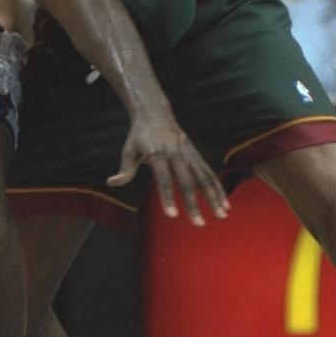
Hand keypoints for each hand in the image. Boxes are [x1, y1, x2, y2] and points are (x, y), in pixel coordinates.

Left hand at [107, 109, 228, 225]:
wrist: (155, 112)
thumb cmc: (139, 135)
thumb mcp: (128, 150)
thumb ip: (125, 169)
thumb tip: (111, 182)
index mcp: (157, 154)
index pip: (163, 179)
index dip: (167, 198)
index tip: (173, 216)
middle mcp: (176, 153)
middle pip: (187, 182)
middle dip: (193, 204)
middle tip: (198, 224)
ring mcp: (188, 153)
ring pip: (204, 177)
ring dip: (214, 197)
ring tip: (221, 216)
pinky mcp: (195, 153)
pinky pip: (208, 172)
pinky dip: (218, 187)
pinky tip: (224, 203)